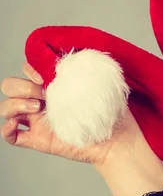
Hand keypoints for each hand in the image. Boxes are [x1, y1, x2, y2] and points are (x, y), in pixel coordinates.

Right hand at [0, 61, 145, 167]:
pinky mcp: (38, 140)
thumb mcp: (100, 82)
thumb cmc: (112, 110)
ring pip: (6, 108)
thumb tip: (72, 55)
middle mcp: (43, 101)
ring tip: (38, 108)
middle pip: (11, 86)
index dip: (31, 67)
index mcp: (55, 85)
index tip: (46, 74)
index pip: (29, 69)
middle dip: (21, 86)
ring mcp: (38, 120)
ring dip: (14, 104)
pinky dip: (6, 129)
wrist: (118, 139)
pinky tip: (17, 124)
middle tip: (44, 95)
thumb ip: (84, 68)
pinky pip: (10, 136)